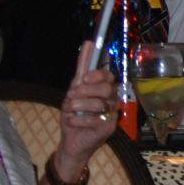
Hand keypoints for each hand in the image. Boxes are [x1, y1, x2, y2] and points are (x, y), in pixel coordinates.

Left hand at [55, 40, 118, 172]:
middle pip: (106, 89)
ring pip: (99, 104)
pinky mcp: (109, 128)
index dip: (97, 75)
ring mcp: (113, 115)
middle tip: (71, 96)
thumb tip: (88, 43)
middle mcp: (113, 101)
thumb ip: (82, 68)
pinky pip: (94, 120)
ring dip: (79, 106)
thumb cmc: (75, 114)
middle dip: (85, 91)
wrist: (71, 141)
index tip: (82, 79)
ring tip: (70, 110)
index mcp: (106, 90)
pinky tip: (72, 122)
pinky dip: (77, 120)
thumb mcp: (74, 90)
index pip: (109, 77)